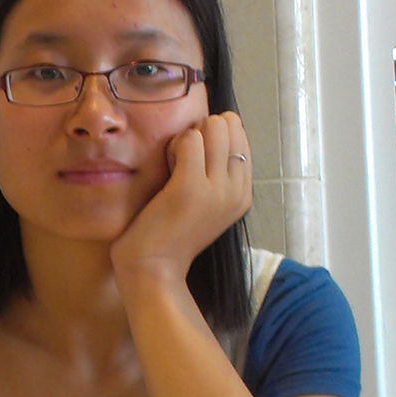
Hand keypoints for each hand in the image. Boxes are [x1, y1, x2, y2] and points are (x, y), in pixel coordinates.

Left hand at [111, 112, 251, 282]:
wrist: (153, 270)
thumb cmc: (168, 235)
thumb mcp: (204, 204)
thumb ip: (214, 174)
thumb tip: (211, 129)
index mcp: (242, 195)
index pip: (240, 138)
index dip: (213, 136)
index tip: (194, 159)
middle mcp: (236, 191)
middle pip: (230, 125)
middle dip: (202, 131)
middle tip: (182, 159)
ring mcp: (217, 190)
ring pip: (213, 126)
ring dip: (187, 135)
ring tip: (174, 163)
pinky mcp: (190, 188)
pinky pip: (190, 138)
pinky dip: (175, 143)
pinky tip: (167, 165)